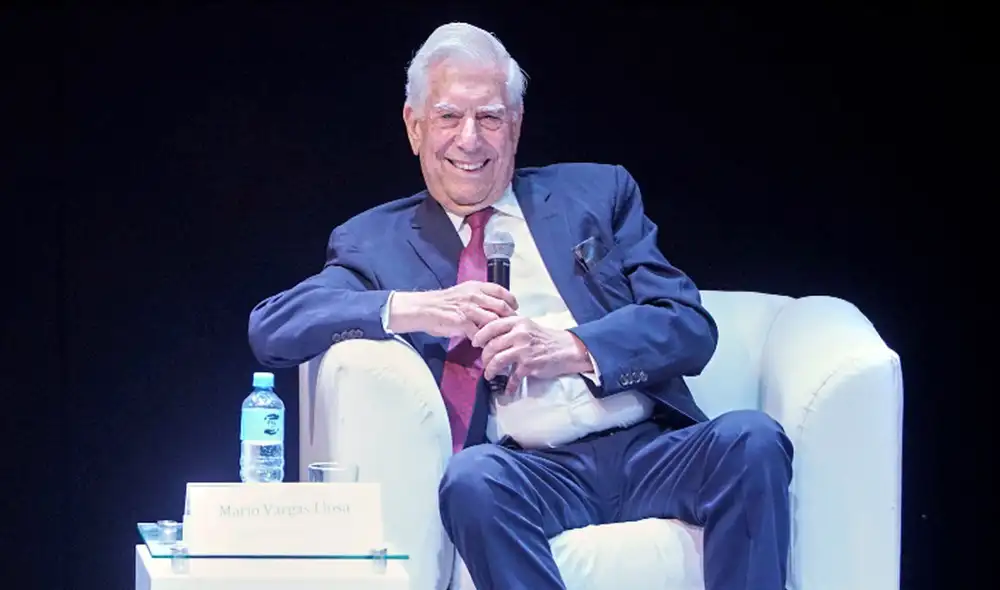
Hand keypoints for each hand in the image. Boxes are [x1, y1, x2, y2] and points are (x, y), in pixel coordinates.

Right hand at [389, 282, 517, 338]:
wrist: (424, 309)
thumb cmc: (442, 303)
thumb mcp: (463, 293)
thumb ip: (478, 299)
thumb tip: (493, 308)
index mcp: (476, 287)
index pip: (501, 291)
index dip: (511, 300)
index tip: (515, 308)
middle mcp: (475, 296)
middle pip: (502, 306)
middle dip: (510, 318)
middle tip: (511, 327)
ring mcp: (470, 309)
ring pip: (494, 320)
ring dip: (499, 331)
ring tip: (500, 338)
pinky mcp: (463, 322)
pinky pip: (480, 333)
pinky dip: (484, 340)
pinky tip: (483, 344)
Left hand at [472, 316, 593, 394]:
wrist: (567, 349)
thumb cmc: (545, 338)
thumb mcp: (527, 326)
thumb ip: (510, 328)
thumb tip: (489, 337)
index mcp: (518, 322)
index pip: (491, 326)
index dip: (480, 336)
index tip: (475, 343)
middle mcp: (519, 334)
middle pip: (491, 346)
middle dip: (484, 357)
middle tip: (484, 363)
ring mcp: (523, 350)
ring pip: (497, 361)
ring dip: (490, 371)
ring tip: (489, 375)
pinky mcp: (529, 365)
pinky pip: (512, 377)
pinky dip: (509, 386)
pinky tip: (507, 389)